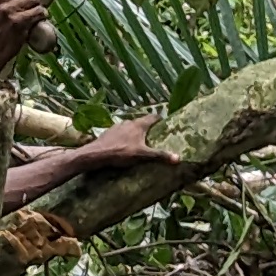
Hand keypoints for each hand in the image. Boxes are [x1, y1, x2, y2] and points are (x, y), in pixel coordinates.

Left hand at [39, 114, 162, 184]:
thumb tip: (178, 158)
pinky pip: (121, 133)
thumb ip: (160, 155)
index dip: (161, 119)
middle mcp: (129, 122)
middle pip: (142, 122)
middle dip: (149, 128)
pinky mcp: (109, 132)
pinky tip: (124, 146)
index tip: (167, 123)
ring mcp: (117, 126)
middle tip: (156, 136)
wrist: (96, 154)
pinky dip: (125, 137)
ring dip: (136, 133)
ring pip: (131, 127)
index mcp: (139, 125)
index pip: (153, 117)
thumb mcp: (142, 155)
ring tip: (140, 142)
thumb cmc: (121, 153)